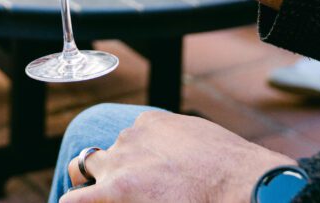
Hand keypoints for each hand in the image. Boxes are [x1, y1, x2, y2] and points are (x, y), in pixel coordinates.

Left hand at [61, 111, 294, 201]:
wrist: (241, 183)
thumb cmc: (233, 169)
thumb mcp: (202, 140)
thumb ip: (181, 145)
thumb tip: (181, 158)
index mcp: (149, 125)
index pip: (128, 142)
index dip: (131, 165)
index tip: (144, 180)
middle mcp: (129, 139)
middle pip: (100, 156)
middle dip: (103, 173)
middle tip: (121, 192)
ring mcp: (120, 163)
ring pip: (81, 170)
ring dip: (89, 186)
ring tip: (103, 198)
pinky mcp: (118, 189)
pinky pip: (78, 199)